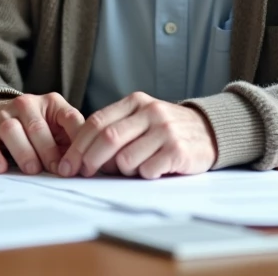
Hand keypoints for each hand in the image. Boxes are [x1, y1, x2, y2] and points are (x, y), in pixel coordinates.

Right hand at [0, 93, 83, 174]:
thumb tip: (89, 166)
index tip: (78, 165)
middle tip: (56, 172)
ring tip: (32, 170)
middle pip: (37, 127)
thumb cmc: (41, 130)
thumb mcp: (61, 130)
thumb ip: (74, 143)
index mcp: (52, 103)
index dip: (76, 142)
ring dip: (24, 152)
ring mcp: (3, 116)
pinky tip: (2, 168)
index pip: (69, 118)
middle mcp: (26, 104)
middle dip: (49, 152)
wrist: (1, 117)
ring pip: (11, 130)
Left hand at [58, 92, 217, 178]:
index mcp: (135, 102)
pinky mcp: (178, 150)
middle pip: (107, 138)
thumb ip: (115, 129)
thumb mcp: (141, 119)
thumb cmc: (166, 129)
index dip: (78, 145)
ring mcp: (165, 130)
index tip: (67, 164)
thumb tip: (82, 157)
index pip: (96, 122)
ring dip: (121, 171)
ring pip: (126, 159)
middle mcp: (150, 112)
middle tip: (81, 173)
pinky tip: (152, 170)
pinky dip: (143, 175)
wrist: (210, 132)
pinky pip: (147, 170)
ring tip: (132, 169)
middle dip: (88, 159)